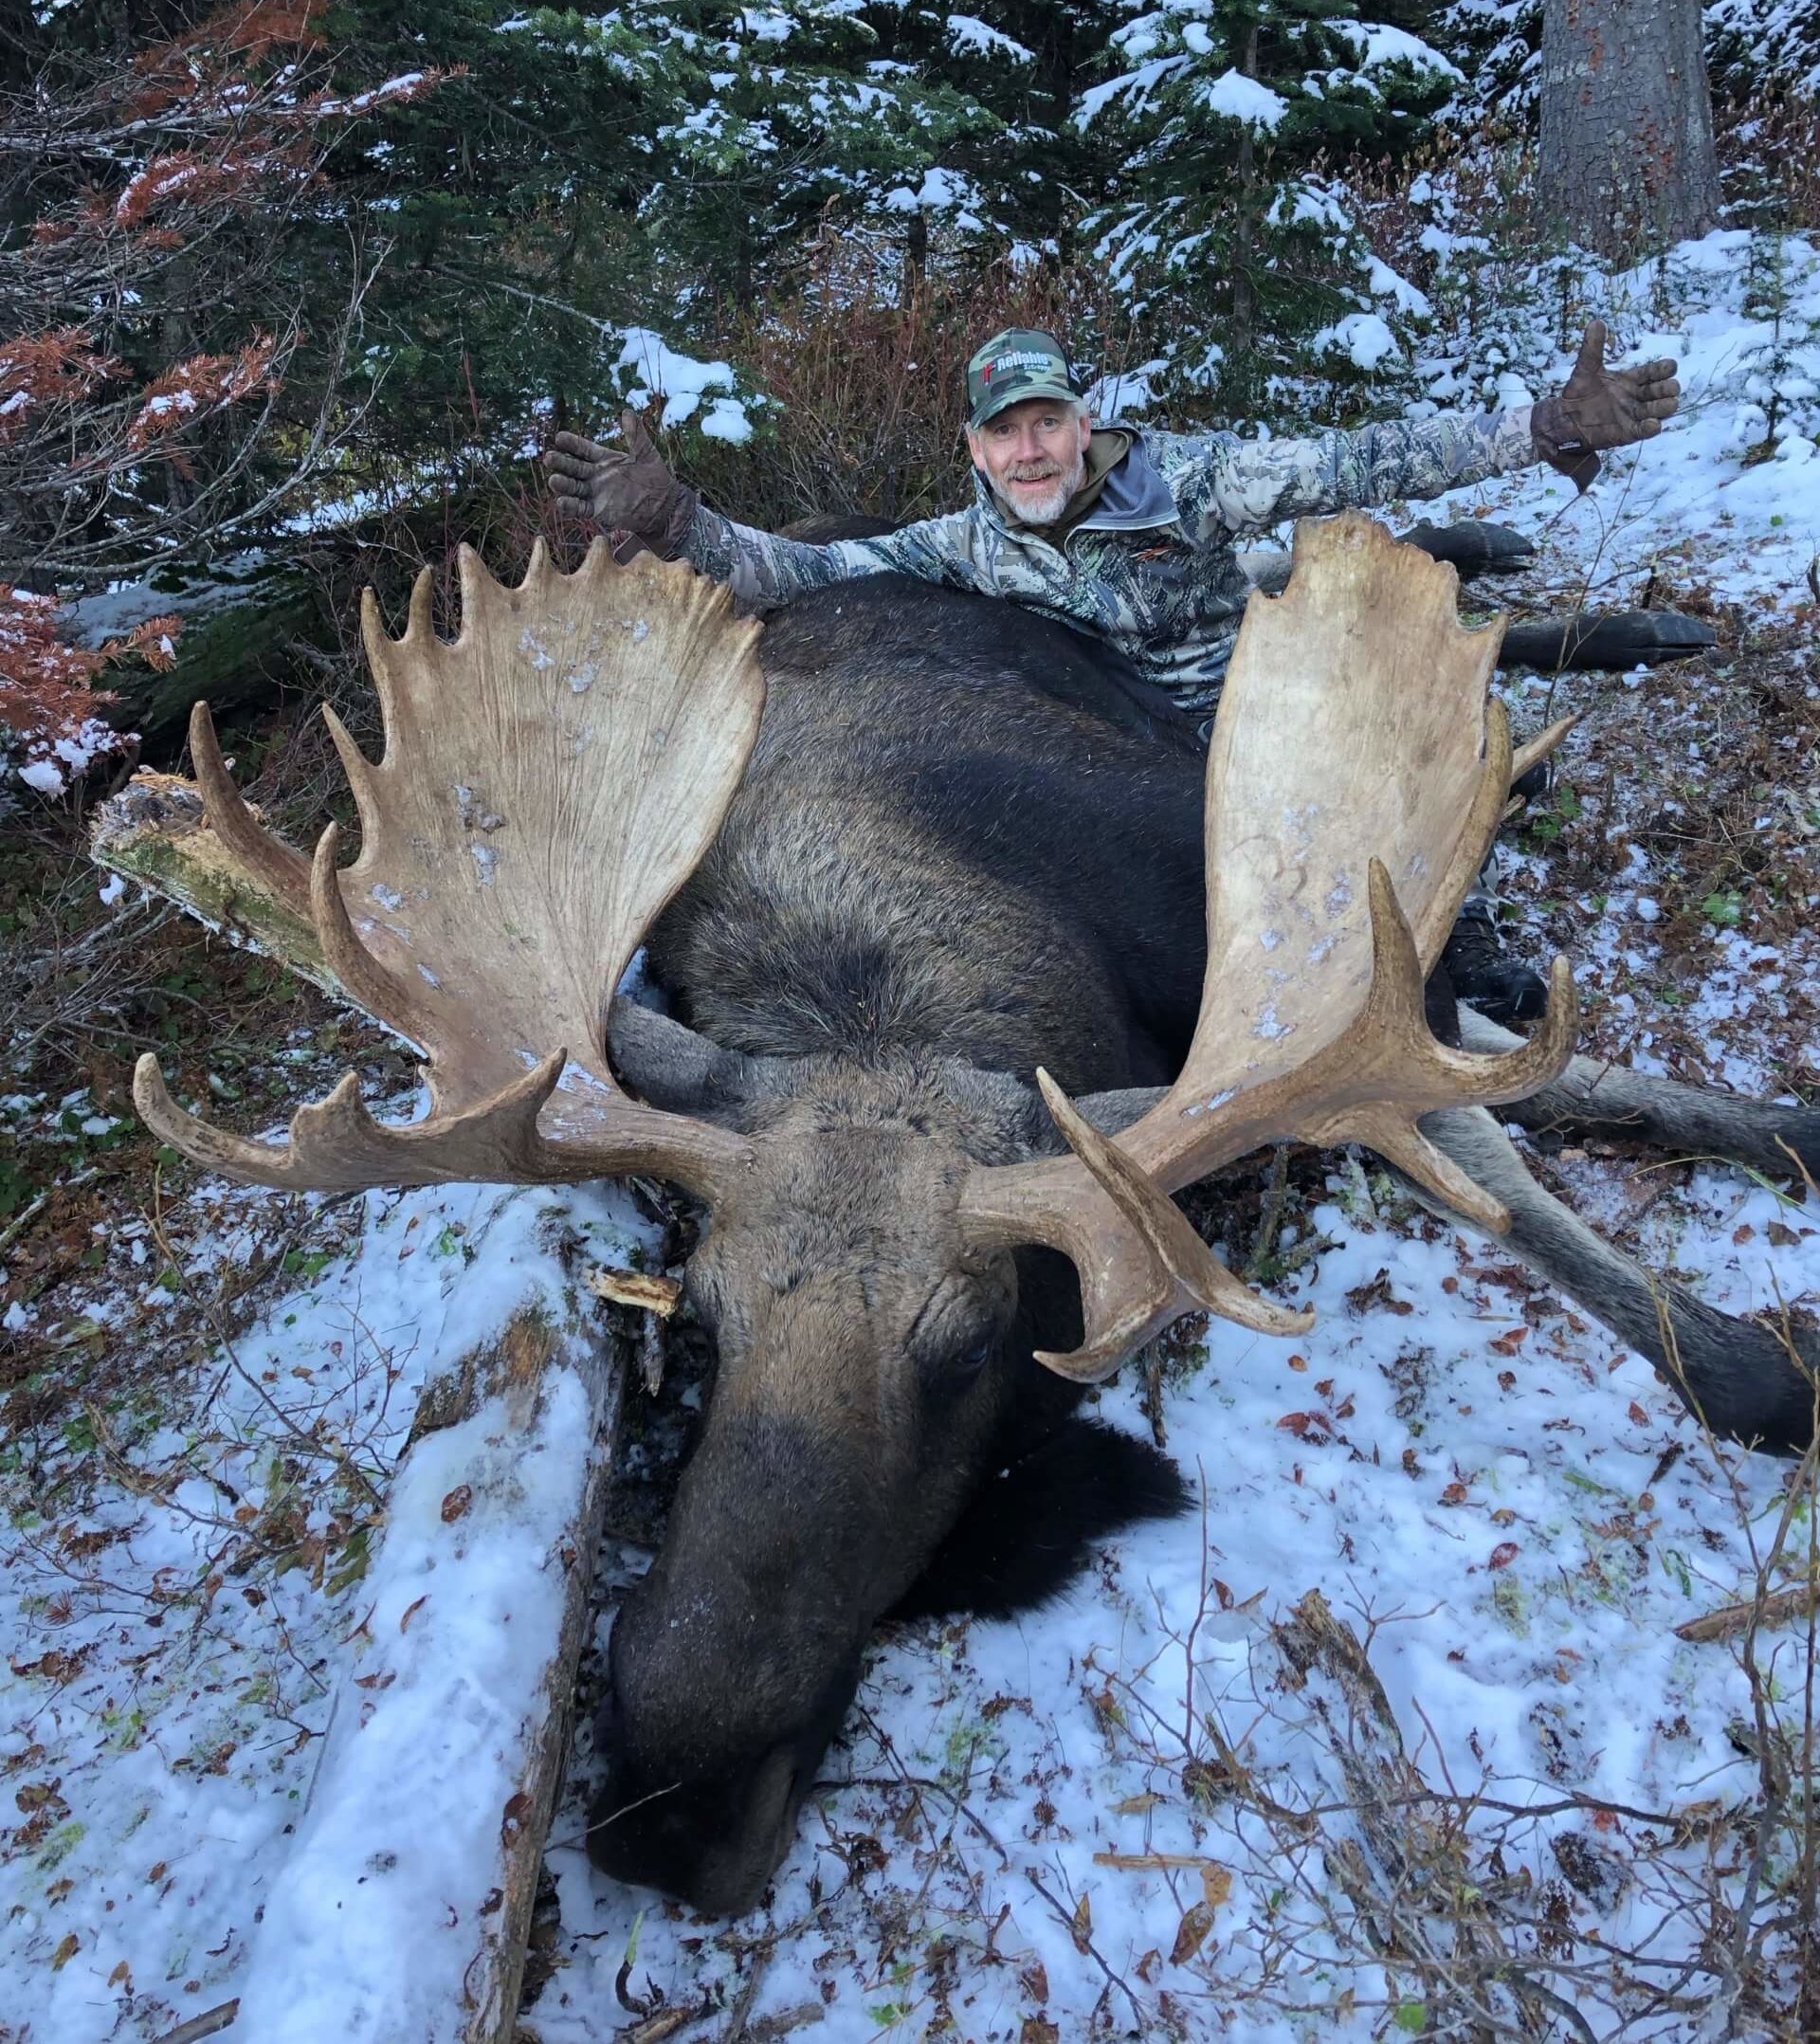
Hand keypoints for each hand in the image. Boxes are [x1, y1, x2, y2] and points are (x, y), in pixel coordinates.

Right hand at [544, 409, 697, 557]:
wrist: (663, 505)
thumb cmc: (655, 477)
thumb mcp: (645, 452)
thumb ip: (635, 434)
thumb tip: (627, 412)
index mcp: (603, 459)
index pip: (583, 449)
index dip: (571, 444)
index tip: (559, 437)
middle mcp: (595, 475)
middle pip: (573, 467)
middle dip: (561, 463)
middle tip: (549, 458)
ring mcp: (594, 492)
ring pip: (573, 487)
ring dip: (562, 484)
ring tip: (553, 480)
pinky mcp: (597, 510)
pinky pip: (580, 508)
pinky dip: (570, 506)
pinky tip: (561, 502)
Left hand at [1531, 320, 1679, 491]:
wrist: (1563, 419)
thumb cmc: (1578, 392)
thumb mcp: (1585, 368)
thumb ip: (1592, 347)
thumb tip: (1596, 322)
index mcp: (1632, 379)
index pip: (1656, 372)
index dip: (1664, 369)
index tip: (1669, 367)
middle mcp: (1637, 396)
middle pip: (1662, 390)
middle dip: (1668, 388)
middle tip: (1669, 388)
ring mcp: (1633, 414)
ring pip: (1658, 410)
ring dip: (1665, 407)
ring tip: (1670, 404)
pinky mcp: (1626, 432)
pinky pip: (1642, 431)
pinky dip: (1650, 428)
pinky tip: (1654, 424)